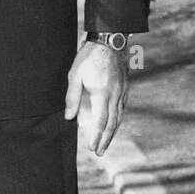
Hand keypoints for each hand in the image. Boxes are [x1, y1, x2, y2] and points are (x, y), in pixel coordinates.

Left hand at [64, 41, 129, 155]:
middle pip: (112, 123)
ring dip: (112, 132)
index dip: (97, 137)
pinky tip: (113, 124)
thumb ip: (72, 97)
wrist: (110, 40)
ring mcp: (122, 91)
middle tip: (99, 152)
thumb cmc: (90, 56)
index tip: (92, 148)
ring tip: (106, 143)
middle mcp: (115, 95)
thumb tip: (69, 117)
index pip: (101, 121)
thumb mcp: (75, 75)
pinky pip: (122, 108)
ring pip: (119, 117)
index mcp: (102, 93)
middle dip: (105, 140)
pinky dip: (117, 120)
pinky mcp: (125, 88)